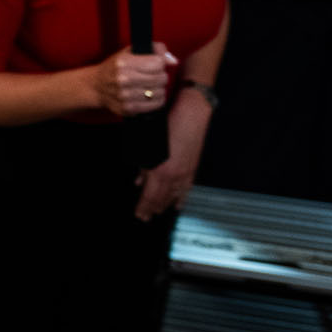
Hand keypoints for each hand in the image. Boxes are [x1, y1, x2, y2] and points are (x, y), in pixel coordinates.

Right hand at [90, 42, 176, 117]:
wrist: (96, 86)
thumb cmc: (116, 67)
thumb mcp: (131, 51)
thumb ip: (154, 49)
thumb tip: (173, 61)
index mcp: (124, 63)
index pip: (158, 63)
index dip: (159, 62)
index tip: (154, 64)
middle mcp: (124, 80)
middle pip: (161, 78)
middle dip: (160, 76)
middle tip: (152, 76)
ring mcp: (126, 96)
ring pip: (160, 92)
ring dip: (158, 89)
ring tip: (150, 86)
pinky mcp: (129, 109)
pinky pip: (156, 105)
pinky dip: (156, 100)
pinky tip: (149, 95)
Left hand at [134, 88, 211, 220]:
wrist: (191, 113)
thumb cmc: (167, 125)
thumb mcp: (148, 144)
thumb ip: (143, 165)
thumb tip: (139, 181)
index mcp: (160, 170)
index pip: (149, 196)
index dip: (144, 207)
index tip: (139, 215)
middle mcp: (173, 175)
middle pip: (161, 199)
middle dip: (152, 209)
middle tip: (145, 217)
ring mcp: (185, 173)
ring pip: (174, 196)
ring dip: (165, 205)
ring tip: (157, 212)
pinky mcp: (193, 168)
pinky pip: (186, 189)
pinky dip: (181, 198)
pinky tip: (178, 205)